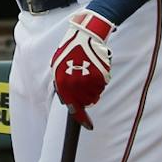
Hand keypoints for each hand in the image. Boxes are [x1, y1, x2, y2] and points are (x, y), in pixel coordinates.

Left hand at [49, 9, 112, 128]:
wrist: (86, 34)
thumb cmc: (70, 49)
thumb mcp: (57, 66)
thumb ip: (61, 84)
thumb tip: (67, 101)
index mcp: (62, 83)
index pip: (73, 108)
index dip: (82, 119)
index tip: (89, 126)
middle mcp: (75, 85)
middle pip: (86, 102)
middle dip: (86, 96)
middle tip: (86, 81)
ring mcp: (89, 80)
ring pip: (95, 95)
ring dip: (93, 88)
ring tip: (89, 71)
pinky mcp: (101, 75)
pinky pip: (103, 85)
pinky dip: (101, 79)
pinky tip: (96, 67)